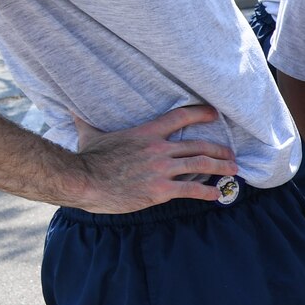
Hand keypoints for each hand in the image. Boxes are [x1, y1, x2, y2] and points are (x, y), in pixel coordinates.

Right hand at [69, 105, 236, 212]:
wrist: (83, 182)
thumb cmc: (87, 159)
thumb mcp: (91, 134)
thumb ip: (87, 121)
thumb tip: (72, 110)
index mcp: (147, 133)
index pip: (181, 116)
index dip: (201, 113)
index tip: (215, 114)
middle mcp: (159, 149)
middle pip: (199, 145)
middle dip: (219, 150)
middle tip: (231, 154)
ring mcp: (161, 170)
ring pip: (201, 165)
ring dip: (221, 168)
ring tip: (233, 170)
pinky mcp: (161, 190)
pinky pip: (191, 190)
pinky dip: (207, 192)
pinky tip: (217, 195)